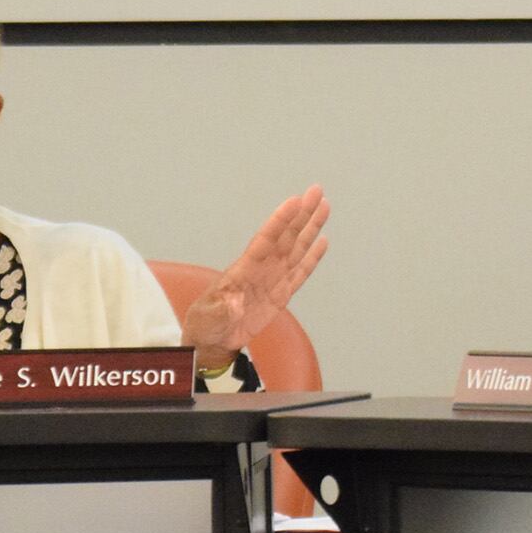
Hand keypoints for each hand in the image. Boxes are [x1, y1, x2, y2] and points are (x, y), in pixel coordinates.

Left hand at [182, 184, 330, 369]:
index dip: (280, 221)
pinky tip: (322, 241)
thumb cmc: (206, 325)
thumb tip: (234, 302)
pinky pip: (301, 272)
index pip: (266, 240)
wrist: (214, 341)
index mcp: (244, 269)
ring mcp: (273, 279)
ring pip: (297, 249)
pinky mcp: (281, 294)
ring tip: (324, 206)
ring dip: (311, 228)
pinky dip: (312, 258)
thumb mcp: (209, 317)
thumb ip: (223, 309)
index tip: (295, 201)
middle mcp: (261, 268)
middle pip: (286, 237)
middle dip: (302, 214)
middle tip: (316, 191)